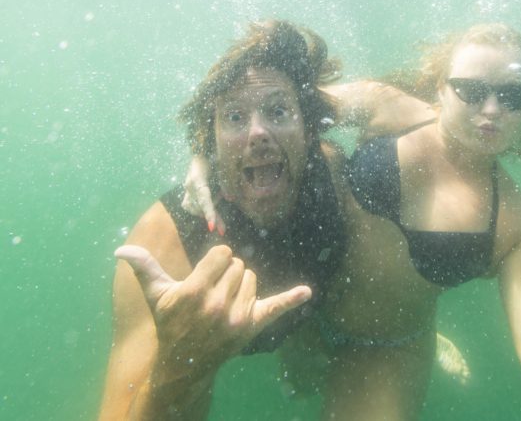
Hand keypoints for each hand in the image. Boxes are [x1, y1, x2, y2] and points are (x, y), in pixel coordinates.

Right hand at [115, 244, 311, 379]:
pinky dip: (292, 299)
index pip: (224, 253)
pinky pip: (276, 307)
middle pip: (239, 264)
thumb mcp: (157, 294)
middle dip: (227, 273)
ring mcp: (237, 317)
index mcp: (196, 291)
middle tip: (213, 292)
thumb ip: (144, 267)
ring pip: (252, 278)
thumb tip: (121, 248)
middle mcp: (218, 304)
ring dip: (241, 285)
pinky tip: (307, 293)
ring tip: (223, 302)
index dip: (216, 260)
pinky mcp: (252, 326)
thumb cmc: (170, 323)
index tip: (207, 272)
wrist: (184, 363)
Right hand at [182, 155, 225, 234]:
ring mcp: (186, 188)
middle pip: (201, 206)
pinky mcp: (185, 191)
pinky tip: (209, 213)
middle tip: (222, 230)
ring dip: (208, 212)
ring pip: (196, 208)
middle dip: (212, 217)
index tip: (211, 227)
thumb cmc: (215, 158)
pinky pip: (191, 206)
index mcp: (197, 178)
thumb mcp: (223, 169)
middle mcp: (189, 184)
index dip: (209, 212)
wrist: (203, 151)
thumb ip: (225, 184)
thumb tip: (230, 198)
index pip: (204, 198)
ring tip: (218, 219)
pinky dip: (202, 209)